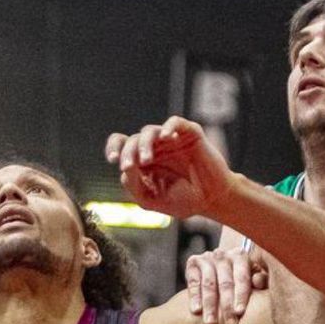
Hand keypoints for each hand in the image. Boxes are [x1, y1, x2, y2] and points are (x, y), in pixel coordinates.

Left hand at [105, 116, 234, 218]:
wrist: (212, 201)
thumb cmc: (183, 201)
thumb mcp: (150, 199)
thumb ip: (134, 185)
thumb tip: (124, 168)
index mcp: (142, 162)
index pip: (121, 145)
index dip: (113, 148)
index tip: (113, 160)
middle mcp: (155, 148)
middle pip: (132, 140)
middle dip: (128, 152)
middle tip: (131, 165)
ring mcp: (171, 140)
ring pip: (149, 130)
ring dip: (144, 144)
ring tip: (146, 160)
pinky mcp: (189, 134)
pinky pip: (175, 122)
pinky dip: (169, 126)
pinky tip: (166, 137)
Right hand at [185, 248, 268, 323]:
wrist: (219, 274)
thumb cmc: (241, 284)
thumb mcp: (253, 282)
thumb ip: (261, 282)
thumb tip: (259, 282)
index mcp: (241, 256)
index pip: (242, 277)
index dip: (241, 295)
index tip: (240, 313)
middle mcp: (223, 254)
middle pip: (225, 282)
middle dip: (226, 305)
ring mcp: (207, 257)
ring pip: (209, 284)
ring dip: (209, 305)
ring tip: (210, 323)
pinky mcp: (193, 262)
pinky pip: (194, 282)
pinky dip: (194, 297)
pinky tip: (196, 311)